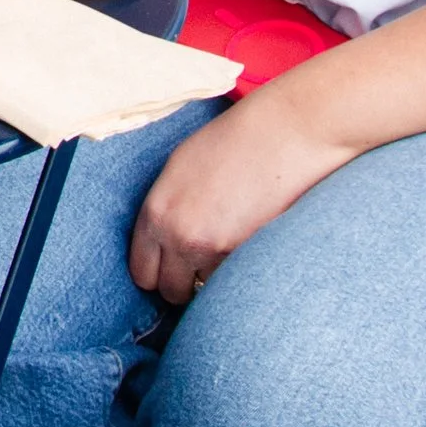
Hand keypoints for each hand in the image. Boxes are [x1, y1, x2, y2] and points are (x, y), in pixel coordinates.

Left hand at [128, 91, 348, 301]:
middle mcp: (180, 237)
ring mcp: (216, 250)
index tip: (168, 268)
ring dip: (214, 281)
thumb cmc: (232, 142)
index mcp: (156, 212)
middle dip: (183, 284)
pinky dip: (240, 274)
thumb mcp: (178, 169)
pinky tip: (249, 247)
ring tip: (229, 250)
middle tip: (198, 267)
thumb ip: (164, 210)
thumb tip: (160, 244)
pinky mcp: (249, 256)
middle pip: (170, 291)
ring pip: (205, 292)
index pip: (141, 272)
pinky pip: (235, 282)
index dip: (156, 273)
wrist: (285, 134)